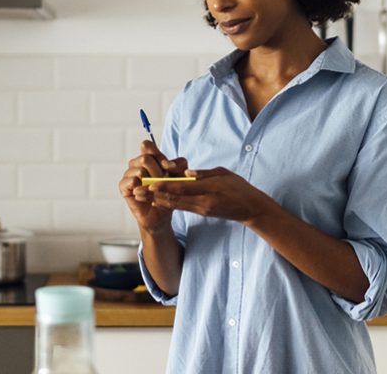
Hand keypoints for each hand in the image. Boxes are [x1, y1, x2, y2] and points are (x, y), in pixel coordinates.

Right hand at [118, 141, 187, 232]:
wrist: (162, 214)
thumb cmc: (169, 192)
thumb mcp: (180, 176)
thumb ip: (178, 165)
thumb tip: (168, 165)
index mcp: (149, 157)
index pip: (146, 145)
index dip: (156, 152)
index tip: (167, 166)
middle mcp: (136, 163)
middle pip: (145, 158)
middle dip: (158, 172)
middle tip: (163, 183)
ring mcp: (128, 174)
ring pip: (140, 170)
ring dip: (151, 182)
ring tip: (155, 190)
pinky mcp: (123, 187)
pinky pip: (131, 181)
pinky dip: (142, 188)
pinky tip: (146, 194)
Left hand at [149, 167, 276, 224]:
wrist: (250, 208)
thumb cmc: (239, 187)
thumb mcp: (224, 174)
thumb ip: (205, 174)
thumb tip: (188, 173)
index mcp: (209, 191)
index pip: (183, 188)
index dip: (165, 186)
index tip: (149, 182)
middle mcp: (203, 202)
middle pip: (174, 199)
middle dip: (154, 195)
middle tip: (136, 191)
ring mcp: (201, 209)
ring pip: (175, 204)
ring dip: (157, 200)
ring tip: (141, 196)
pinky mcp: (201, 212)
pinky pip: (181, 207)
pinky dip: (168, 203)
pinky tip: (157, 200)